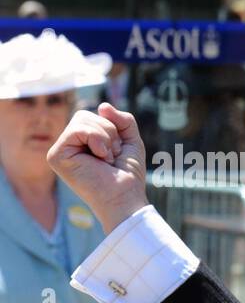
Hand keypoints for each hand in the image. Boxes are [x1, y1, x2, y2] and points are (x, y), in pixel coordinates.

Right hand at [46, 103, 148, 232]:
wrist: (125, 197)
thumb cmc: (127, 174)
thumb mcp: (131, 140)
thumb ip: (122, 120)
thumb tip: (102, 106)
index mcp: (81, 142)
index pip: (92, 116)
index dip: (112, 129)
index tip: (117, 152)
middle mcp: (67, 145)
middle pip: (84, 115)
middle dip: (109, 132)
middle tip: (111, 157)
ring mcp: (59, 150)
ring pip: (82, 120)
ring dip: (105, 138)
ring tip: (106, 159)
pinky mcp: (56, 156)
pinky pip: (77, 130)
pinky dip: (96, 140)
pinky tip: (100, 158)